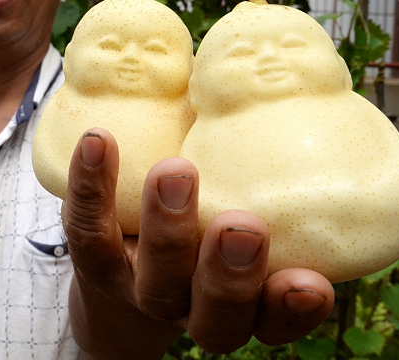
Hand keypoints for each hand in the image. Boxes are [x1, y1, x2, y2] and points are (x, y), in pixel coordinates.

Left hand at [64, 129, 333, 358]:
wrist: (120, 263)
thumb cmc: (207, 213)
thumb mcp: (243, 194)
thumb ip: (269, 162)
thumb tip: (293, 80)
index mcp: (247, 301)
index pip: (276, 318)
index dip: (294, 309)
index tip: (311, 283)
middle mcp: (195, 306)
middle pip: (216, 313)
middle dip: (230, 274)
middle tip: (240, 227)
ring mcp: (142, 287)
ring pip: (156, 279)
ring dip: (166, 229)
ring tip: (174, 173)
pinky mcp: (92, 258)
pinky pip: (87, 229)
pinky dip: (92, 185)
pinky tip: (98, 141)